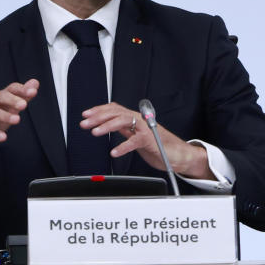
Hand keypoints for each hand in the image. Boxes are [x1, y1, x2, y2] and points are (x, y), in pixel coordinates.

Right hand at [0, 79, 39, 164]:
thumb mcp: (6, 106)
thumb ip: (21, 96)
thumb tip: (35, 82)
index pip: (10, 89)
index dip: (21, 90)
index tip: (33, 92)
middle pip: (0, 97)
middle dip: (12, 100)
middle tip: (24, 105)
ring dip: (5, 116)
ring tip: (17, 120)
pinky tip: (3, 137)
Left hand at [79, 102, 213, 179]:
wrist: (180, 155)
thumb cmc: (160, 146)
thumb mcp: (137, 136)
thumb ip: (126, 129)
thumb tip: (109, 125)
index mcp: (136, 118)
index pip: (114, 109)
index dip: (99, 110)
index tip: (85, 114)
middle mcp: (140, 120)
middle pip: (116, 113)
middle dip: (98, 117)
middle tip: (84, 123)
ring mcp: (146, 129)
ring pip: (123, 121)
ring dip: (107, 126)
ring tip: (95, 132)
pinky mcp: (151, 140)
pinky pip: (135, 141)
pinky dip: (123, 146)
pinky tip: (114, 152)